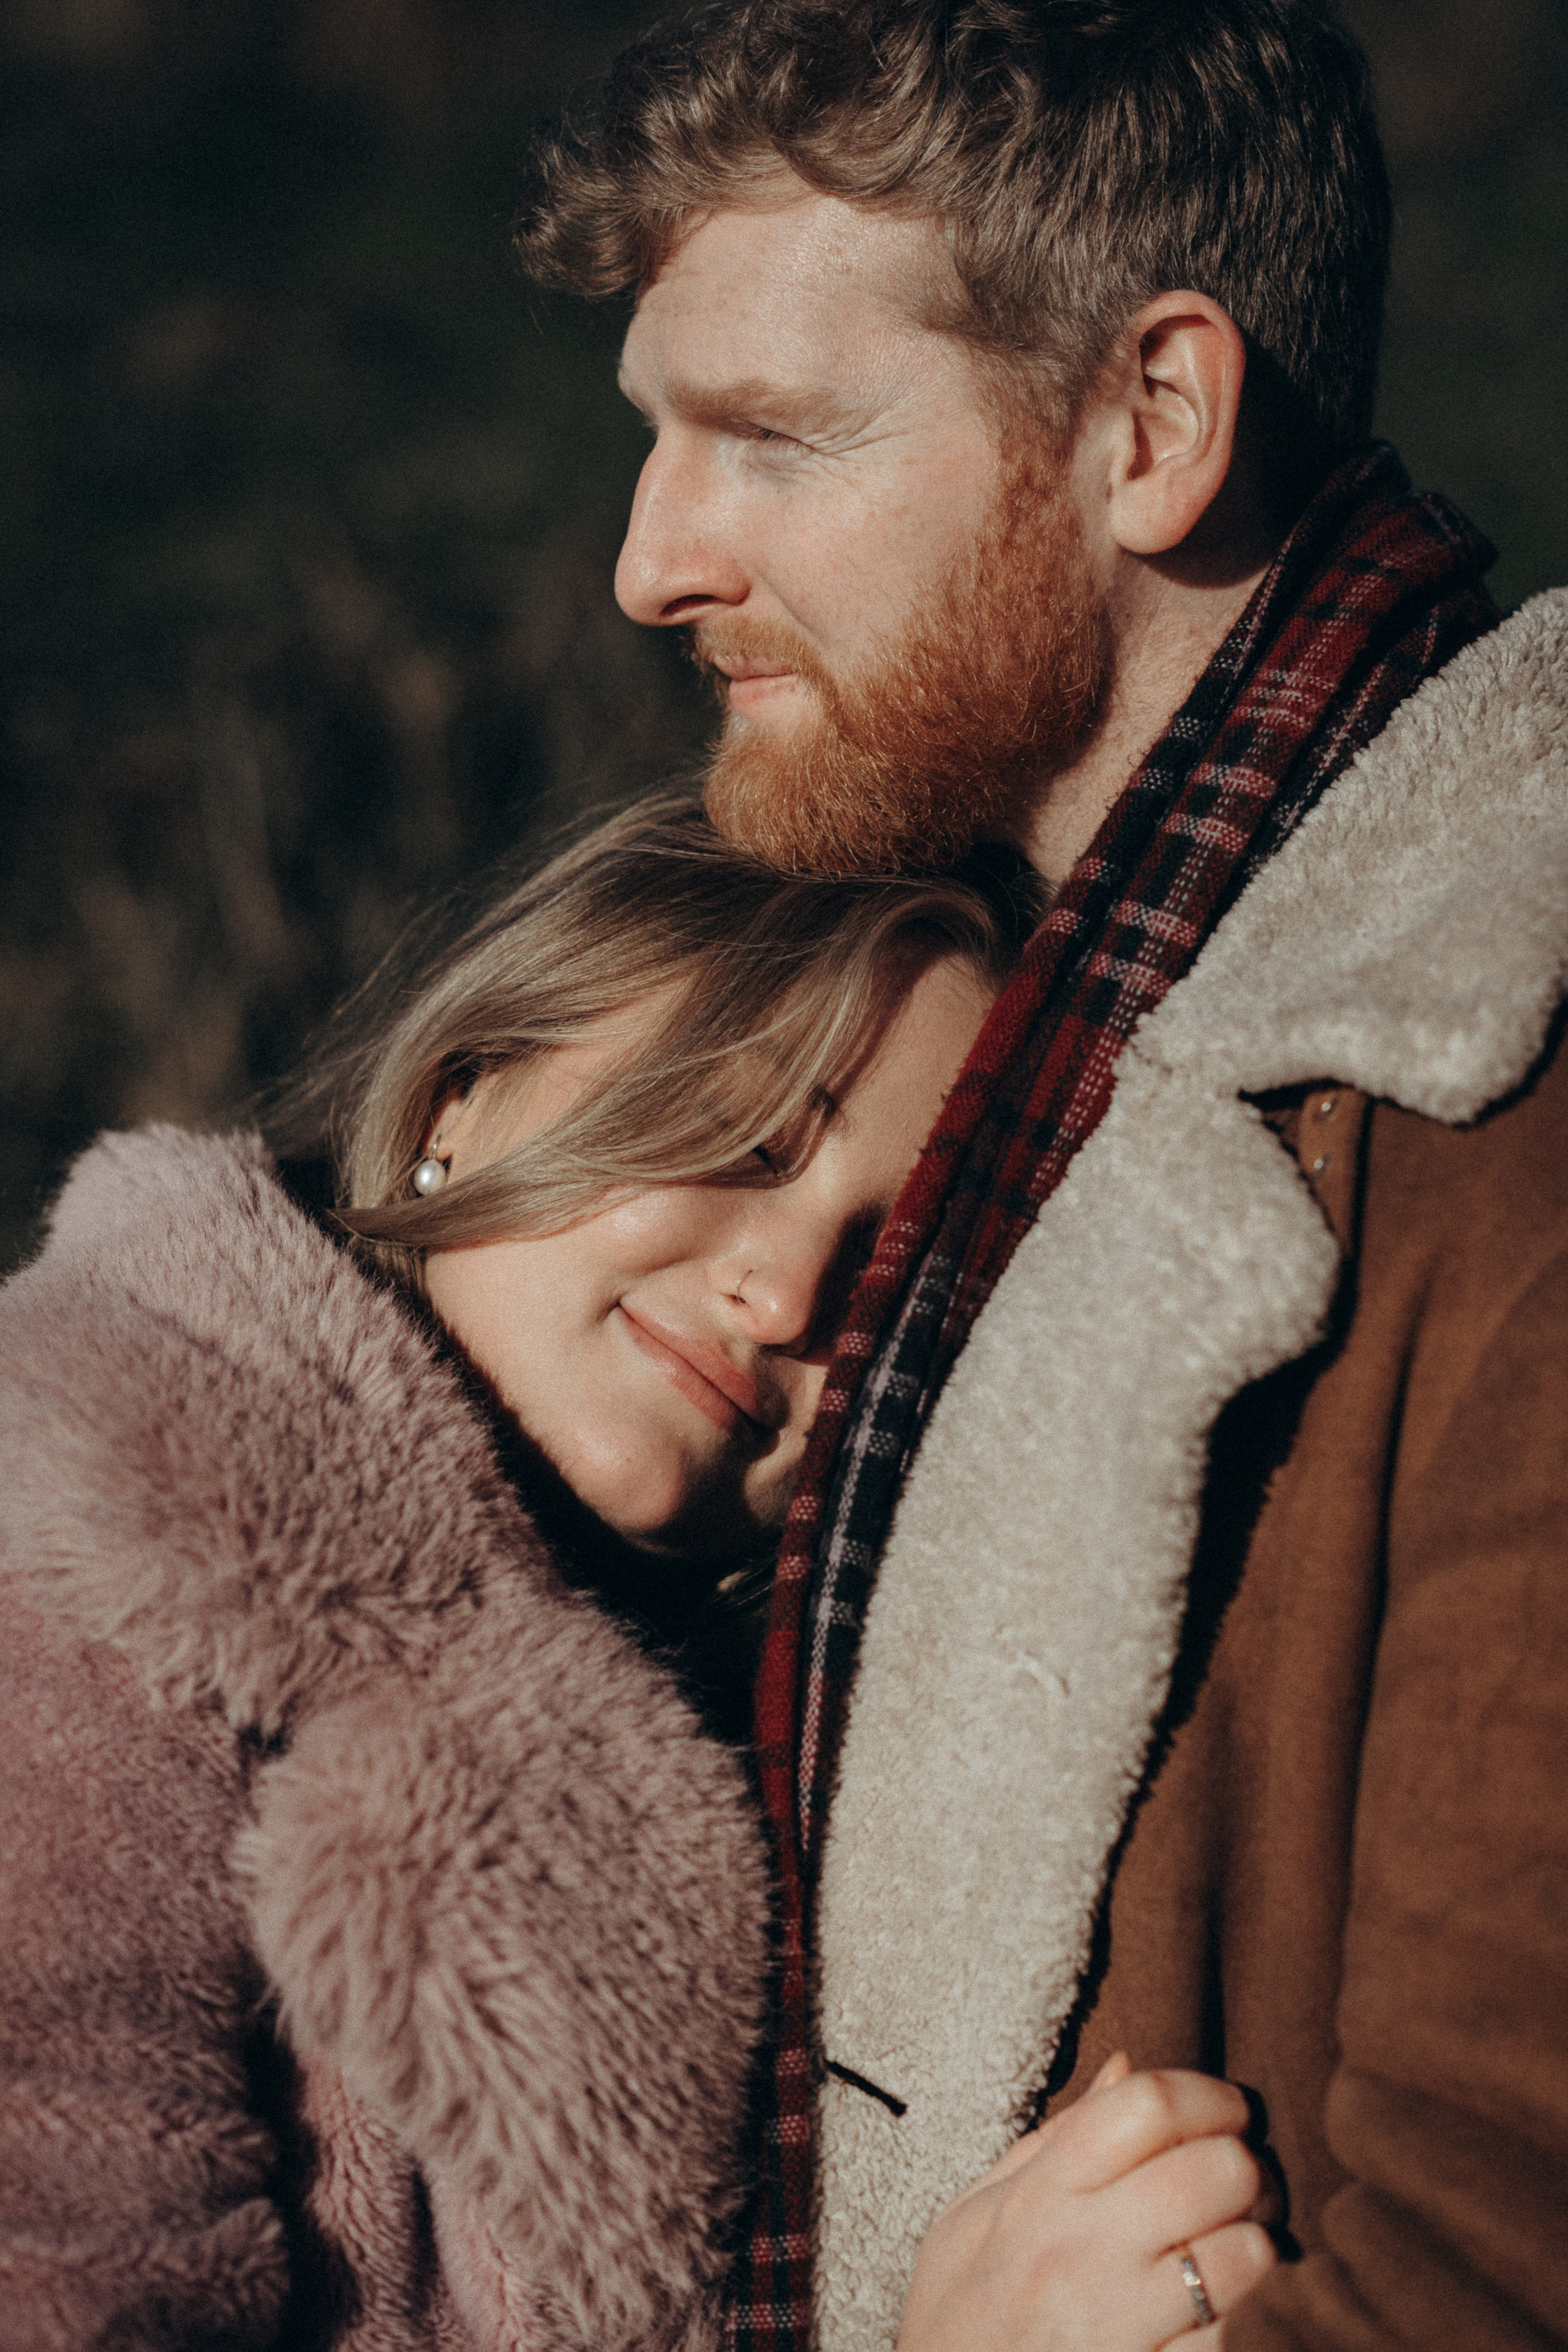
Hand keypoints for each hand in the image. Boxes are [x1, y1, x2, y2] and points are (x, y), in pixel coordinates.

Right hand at [895, 2054, 1277, 2351]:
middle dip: (1247, 2166)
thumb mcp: (976, 2214)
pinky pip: (1231, 2336)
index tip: (1227, 2110)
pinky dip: (1247, 2315)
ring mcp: (1118, 2324)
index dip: (1209, 2095)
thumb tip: (1125, 2068)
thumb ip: (1053, 2138)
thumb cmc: (958, 2315)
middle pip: (1213, 2171)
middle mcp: (1082, 2251)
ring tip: (1241, 2246)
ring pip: (1242, 2255)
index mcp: (1040, 2194)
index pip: (1147, 2105)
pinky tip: (1228, 2309)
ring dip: (1256, 2243)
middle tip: (1242, 2180)